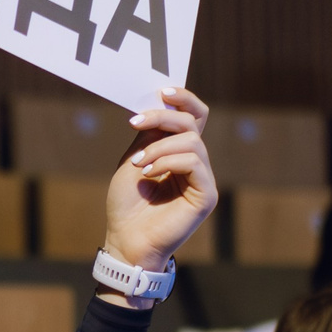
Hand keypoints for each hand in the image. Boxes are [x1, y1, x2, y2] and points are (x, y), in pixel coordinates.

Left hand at [104, 85, 216, 275]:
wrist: (124, 240)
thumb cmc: (126, 205)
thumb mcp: (133, 158)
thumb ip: (150, 134)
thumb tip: (161, 103)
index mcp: (179, 153)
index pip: (194, 116)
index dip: (184, 98)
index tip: (162, 91)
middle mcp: (196, 163)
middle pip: (192, 123)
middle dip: (163, 117)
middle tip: (135, 122)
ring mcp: (203, 179)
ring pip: (192, 142)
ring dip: (159, 146)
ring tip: (138, 162)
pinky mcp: (207, 195)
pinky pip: (194, 163)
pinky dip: (168, 161)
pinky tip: (148, 172)